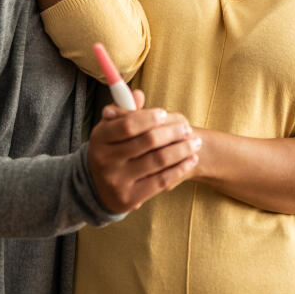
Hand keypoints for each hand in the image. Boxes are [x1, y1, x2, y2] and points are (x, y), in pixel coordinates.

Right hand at [87, 90, 200, 212]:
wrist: (100, 188)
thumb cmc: (113, 150)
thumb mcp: (112, 129)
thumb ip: (125, 111)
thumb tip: (138, 95)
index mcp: (99, 138)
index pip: (128, 125)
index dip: (149, 118)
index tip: (164, 113)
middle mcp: (105, 160)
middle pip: (147, 141)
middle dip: (172, 133)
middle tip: (187, 129)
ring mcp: (117, 181)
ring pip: (158, 160)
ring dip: (181, 149)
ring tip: (195, 143)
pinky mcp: (130, 198)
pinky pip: (161, 181)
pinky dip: (179, 168)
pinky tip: (190, 160)